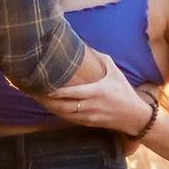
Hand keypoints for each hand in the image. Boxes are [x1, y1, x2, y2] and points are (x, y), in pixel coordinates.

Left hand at [36, 50, 156, 137]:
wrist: (134, 116)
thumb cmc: (124, 91)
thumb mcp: (115, 71)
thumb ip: (101, 58)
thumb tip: (86, 45)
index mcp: (97, 91)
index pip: (72, 92)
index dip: (57, 91)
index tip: (44, 86)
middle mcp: (91, 105)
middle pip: (63, 105)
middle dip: (47, 100)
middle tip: (34, 92)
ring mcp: (89, 116)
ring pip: (64, 114)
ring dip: (50, 107)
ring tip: (37, 98)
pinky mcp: (88, 123)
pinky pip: (69, 119)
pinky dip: (58, 113)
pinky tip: (50, 106)